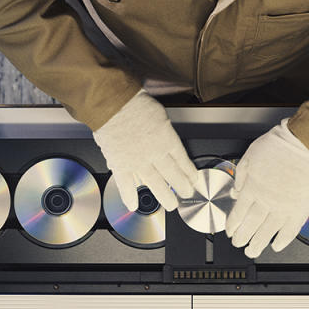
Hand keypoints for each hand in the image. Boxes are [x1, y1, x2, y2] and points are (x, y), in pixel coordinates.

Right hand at [93, 90, 197, 210]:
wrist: (114, 104)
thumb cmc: (134, 103)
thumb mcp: (159, 114)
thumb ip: (162, 129)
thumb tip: (163, 135)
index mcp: (167, 139)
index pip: (182, 160)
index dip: (189, 171)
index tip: (194, 179)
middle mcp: (156, 153)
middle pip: (173, 175)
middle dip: (182, 186)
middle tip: (187, 193)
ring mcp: (138, 162)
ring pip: (156, 183)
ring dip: (165, 196)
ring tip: (171, 204)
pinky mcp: (121, 164)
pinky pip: (125, 185)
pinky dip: (129, 196)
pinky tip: (133, 205)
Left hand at [226, 119, 308, 257]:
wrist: (306, 144)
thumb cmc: (280, 145)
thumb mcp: (250, 155)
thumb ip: (241, 175)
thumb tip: (236, 190)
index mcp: (252, 187)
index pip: (238, 212)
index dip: (233, 225)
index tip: (230, 231)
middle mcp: (266, 200)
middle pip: (251, 225)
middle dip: (242, 237)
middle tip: (239, 244)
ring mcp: (284, 207)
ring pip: (268, 231)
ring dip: (258, 243)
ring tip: (253, 251)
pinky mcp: (301, 209)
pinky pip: (290, 230)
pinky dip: (283, 240)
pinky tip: (276, 245)